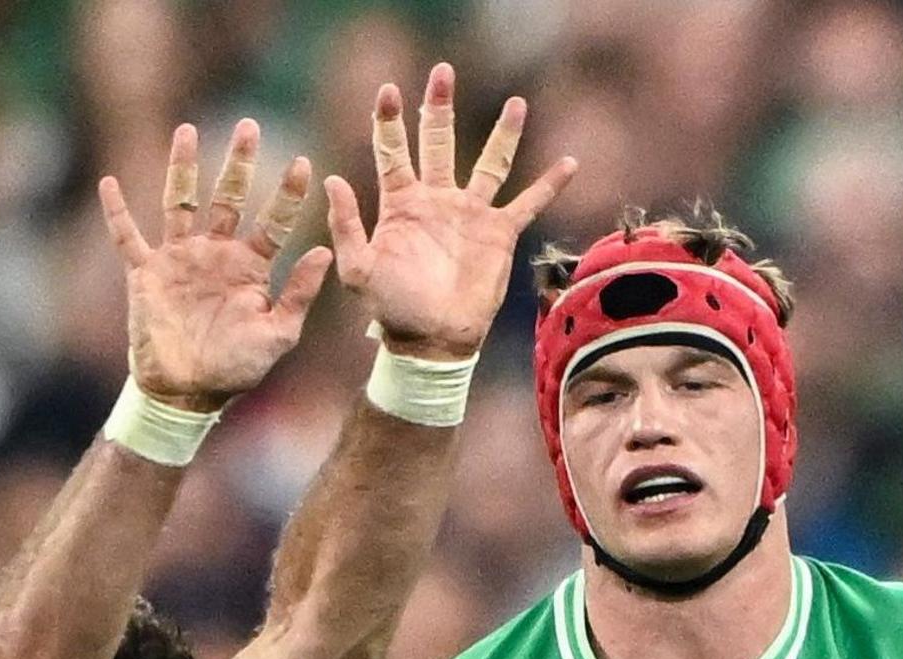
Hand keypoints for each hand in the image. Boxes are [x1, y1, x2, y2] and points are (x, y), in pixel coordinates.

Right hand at [98, 118, 330, 409]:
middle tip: (249, 126)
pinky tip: (109, 182)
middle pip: (229, 197)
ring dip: (183, 167)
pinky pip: (127, 236)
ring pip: (181, 202)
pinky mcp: (146, 273)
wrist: (189, 391)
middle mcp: (216, 253)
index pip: (274, 222)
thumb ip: (299, 294)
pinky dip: (117, 212)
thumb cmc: (236, 368)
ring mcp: (180, 258)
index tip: (305, 163)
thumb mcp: (278, 334)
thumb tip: (323, 251)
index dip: (288, 194)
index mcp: (251, 267)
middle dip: (239, 163)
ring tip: (188, 130)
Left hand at [326, 63, 579, 362]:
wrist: (431, 341)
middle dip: (439, 107)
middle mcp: (437, 199)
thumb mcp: (357, 268)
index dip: (389, 121)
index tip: (389, 90)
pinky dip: (549, 184)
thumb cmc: (390, 308)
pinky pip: (528, 203)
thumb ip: (346, 224)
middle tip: (443, 73)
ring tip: (517, 103)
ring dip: (503, 134)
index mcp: (400, 202)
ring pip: (490, 163)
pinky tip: (569, 163)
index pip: (393, 150)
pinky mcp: (499, 234)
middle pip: (440, 141)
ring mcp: (470, 214)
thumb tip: (332, 177)